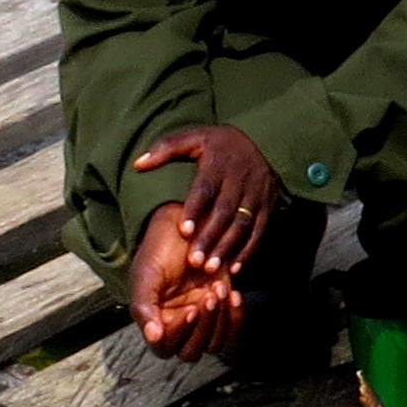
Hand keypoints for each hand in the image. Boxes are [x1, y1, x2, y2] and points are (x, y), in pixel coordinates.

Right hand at [127, 200, 241, 359]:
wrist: (187, 228)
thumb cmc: (160, 250)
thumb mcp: (146, 275)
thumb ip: (144, 306)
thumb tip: (153, 337)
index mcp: (154, 322)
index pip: (164, 347)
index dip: (178, 333)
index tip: (190, 309)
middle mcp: (177, 327)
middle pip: (191, 352)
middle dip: (203, 327)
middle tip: (208, 297)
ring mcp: (201, 321)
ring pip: (213, 344)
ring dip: (219, 321)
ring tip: (217, 288)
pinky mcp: (221, 312)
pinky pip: (231, 329)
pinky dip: (235, 317)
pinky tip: (233, 295)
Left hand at [128, 123, 278, 279]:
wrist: (261, 141)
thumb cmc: (217, 144)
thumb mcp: (192, 137)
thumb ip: (165, 148)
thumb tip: (138, 164)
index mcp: (220, 162)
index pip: (206, 188)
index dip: (195, 209)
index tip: (183, 232)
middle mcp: (241, 179)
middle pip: (225, 211)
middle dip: (210, 237)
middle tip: (194, 261)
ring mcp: (257, 194)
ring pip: (243, 224)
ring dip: (228, 248)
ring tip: (211, 269)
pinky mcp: (268, 207)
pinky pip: (259, 232)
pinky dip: (248, 251)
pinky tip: (234, 269)